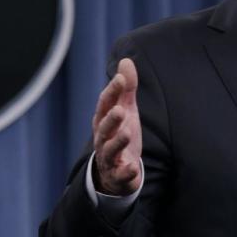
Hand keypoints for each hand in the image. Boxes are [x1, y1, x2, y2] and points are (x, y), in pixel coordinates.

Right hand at [92, 58, 142, 195]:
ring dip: (118, 142)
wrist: (114, 172)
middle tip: (120, 110)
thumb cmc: (120, 134)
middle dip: (111, 119)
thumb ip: (126, 88)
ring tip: (127, 133)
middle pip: (104, 127)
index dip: (112, 92)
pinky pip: (121, 175)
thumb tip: (126, 60)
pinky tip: (133, 168)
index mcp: (104, 120)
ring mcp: (109, 157)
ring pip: (110, 150)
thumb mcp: (125, 110)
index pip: (106, 104)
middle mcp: (103, 138)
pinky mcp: (118, 175)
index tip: (121, 79)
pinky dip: (126, 172)